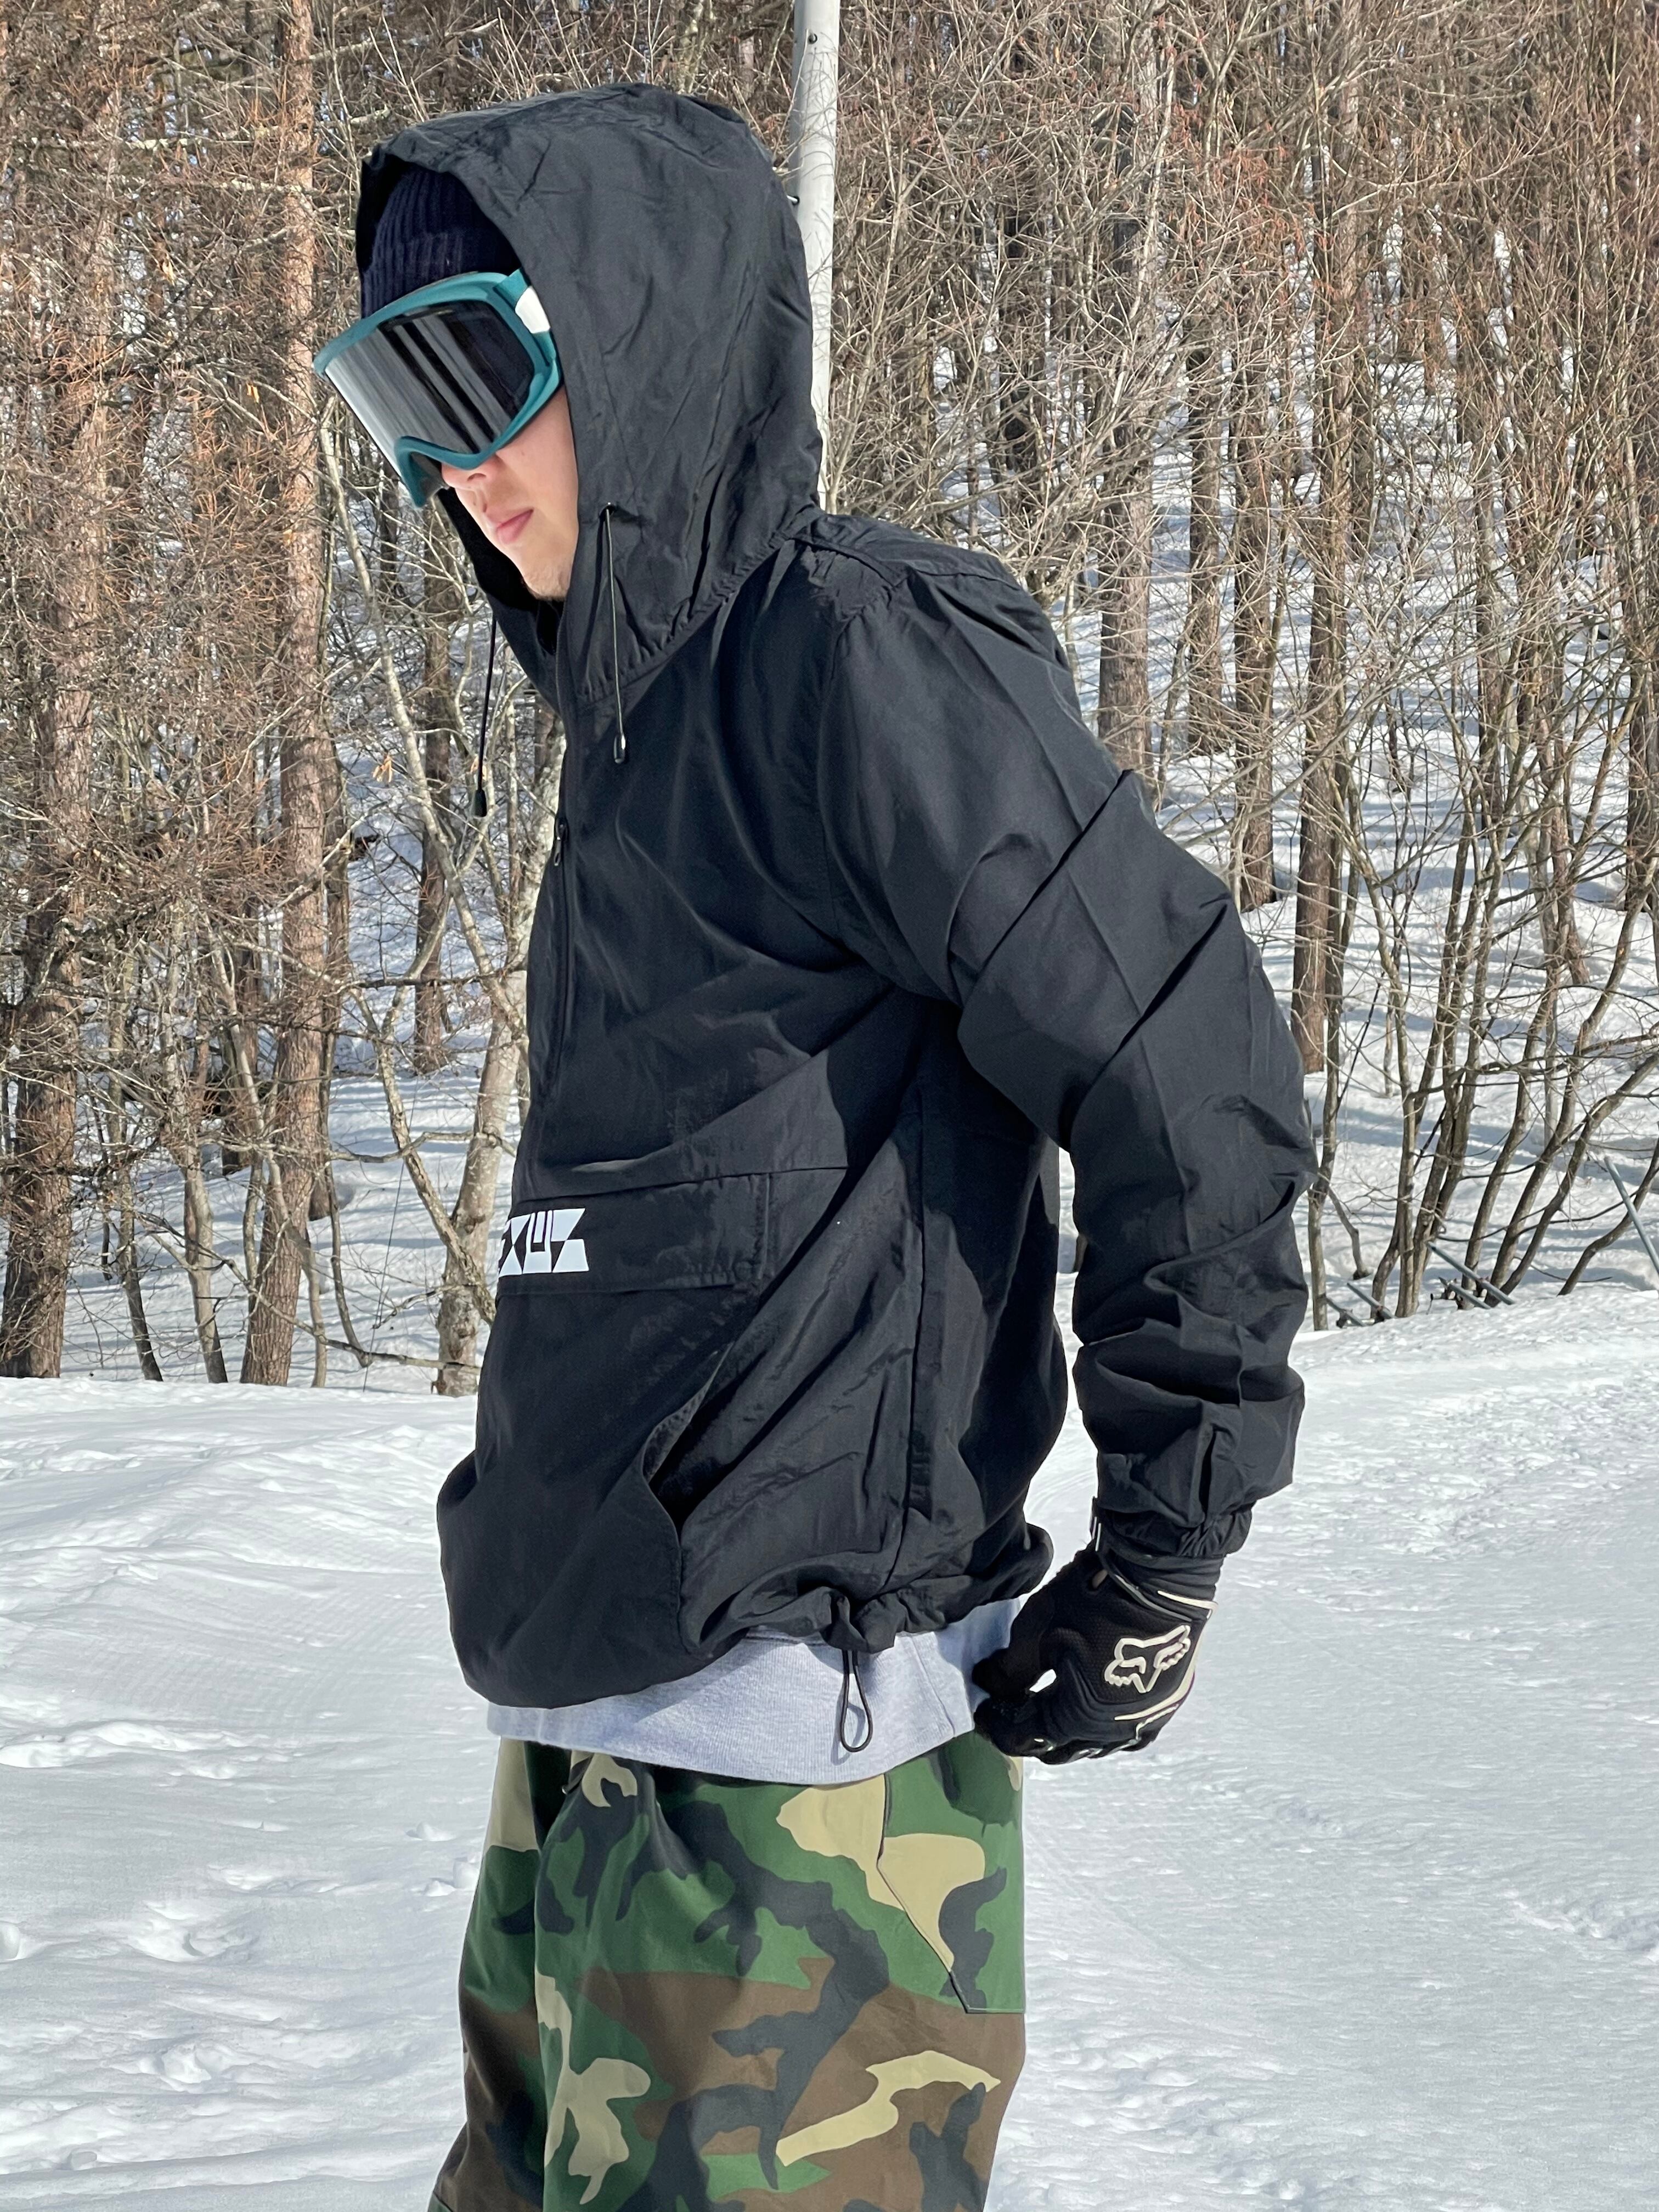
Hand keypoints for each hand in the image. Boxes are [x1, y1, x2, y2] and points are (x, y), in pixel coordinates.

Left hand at [972, 1548, 1215, 1764]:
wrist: (1158, 1572)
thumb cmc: (1092, 1598)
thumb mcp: (1037, 1629)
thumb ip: (1010, 1670)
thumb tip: (991, 1687)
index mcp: (1079, 1717)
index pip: (1026, 1735)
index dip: (998, 1726)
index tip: (982, 1711)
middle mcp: (1114, 1730)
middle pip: (1060, 1746)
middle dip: (1030, 1730)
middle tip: (1010, 1708)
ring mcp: (1146, 1718)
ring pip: (1095, 1744)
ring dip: (1067, 1732)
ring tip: (1046, 1709)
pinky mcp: (1166, 1701)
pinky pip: (1129, 1734)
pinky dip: (1104, 1731)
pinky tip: (1094, 1717)